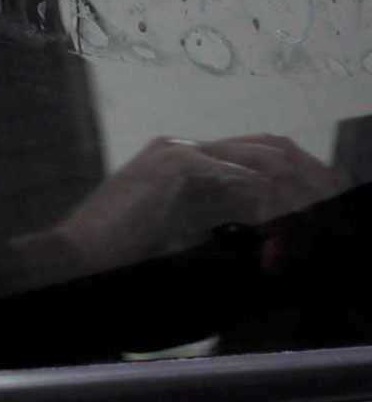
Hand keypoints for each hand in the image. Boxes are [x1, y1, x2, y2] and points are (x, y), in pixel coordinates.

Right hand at [48, 135, 344, 277]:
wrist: (79, 253)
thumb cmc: (118, 251)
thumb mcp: (175, 230)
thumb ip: (210, 218)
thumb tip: (257, 226)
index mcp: (177, 160)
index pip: (247, 158)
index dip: (283, 181)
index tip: (310, 210)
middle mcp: (179, 149)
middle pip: (259, 148)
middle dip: (297, 178)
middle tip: (323, 208)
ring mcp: (175, 153)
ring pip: (254, 160)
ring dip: (287, 189)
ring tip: (310, 217)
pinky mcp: (174, 166)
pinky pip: (236, 175)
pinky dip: (265, 198)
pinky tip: (282, 220)